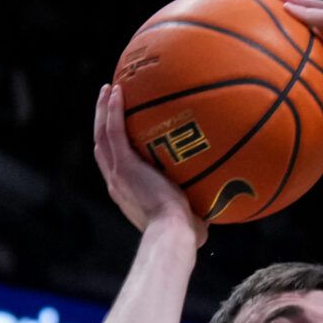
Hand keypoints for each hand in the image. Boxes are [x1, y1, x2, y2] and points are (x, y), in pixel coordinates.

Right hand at [92, 85, 207, 243]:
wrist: (173, 233)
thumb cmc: (186, 233)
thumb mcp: (191, 218)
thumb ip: (199, 209)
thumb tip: (220, 206)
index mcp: (126, 192)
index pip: (114, 164)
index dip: (113, 146)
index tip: (120, 130)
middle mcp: (116, 181)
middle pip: (102, 144)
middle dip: (102, 121)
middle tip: (108, 100)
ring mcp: (117, 172)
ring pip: (102, 134)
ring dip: (102, 110)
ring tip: (108, 89)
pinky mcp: (124, 165)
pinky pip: (113, 131)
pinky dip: (112, 111)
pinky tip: (117, 91)